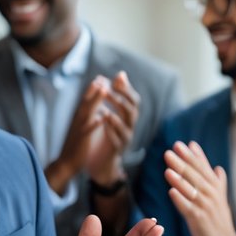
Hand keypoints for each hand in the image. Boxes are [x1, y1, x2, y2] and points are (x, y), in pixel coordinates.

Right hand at [45, 77, 107, 193]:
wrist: (67, 163)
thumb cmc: (77, 144)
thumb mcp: (83, 126)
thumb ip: (89, 115)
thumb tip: (98, 105)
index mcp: (79, 117)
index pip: (86, 100)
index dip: (94, 88)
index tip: (103, 77)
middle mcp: (78, 120)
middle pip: (86, 101)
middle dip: (94, 89)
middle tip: (102, 77)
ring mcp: (79, 129)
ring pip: (87, 112)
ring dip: (95, 100)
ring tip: (103, 89)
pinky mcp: (81, 140)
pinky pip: (87, 131)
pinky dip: (94, 124)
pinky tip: (100, 118)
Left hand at [87, 71, 139, 186]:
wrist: (101, 161)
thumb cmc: (107, 134)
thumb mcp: (112, 112)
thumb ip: (116, 95)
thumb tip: (121, 74)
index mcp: (128, 117)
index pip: (133, 100)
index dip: (127, 89)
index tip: (117, 78)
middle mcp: (130, 126)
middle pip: (131, 111)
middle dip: (121, 100)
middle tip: (108, 91)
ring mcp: (125, 139)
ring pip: (126, 127)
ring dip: (116, 117)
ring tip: (106, 110)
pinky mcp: (117, 150)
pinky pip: (117, 140)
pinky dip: (110, 132)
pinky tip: (103, 124)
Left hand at [163, 141, 235, 235]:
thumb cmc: (220, 221)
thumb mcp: (221, 199)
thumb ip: (217, 182)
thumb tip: (217, 166)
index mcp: (215, 188)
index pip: (202, 168)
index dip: (192, 156)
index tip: (182, 144)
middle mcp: (211, 195)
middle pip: (194, 176)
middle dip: (182, 162)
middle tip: (170, 150)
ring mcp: (205, 207)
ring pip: (190, 190)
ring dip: (179, 178)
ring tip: (168, 167)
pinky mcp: (199, 220)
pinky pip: (188, 208)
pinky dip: (180, 200)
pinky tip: (171, 191)